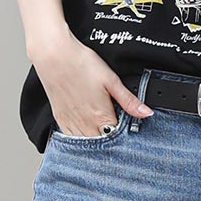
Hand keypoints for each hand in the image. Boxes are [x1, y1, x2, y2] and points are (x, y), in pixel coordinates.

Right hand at [34, 35, 153, 137]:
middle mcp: (85, 124)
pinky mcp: (60, 119)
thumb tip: (147, 113)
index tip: (130, 133)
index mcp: (100, 116)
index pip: (117, 138)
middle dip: (110, 142)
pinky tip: (85, 133)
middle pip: (101, 144)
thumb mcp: (111, 80)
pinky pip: (70, 139)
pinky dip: (79, 140)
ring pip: (85, 145)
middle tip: (117, 133)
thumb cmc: (81, 64)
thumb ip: (129, 101)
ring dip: (95, 143)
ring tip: (102, 135)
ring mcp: (70, 123)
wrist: (53, 55)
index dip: (125, 138)